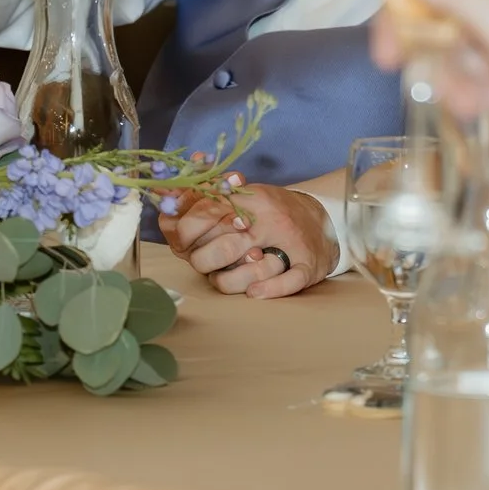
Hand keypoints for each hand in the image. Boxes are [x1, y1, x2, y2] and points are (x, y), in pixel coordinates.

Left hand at [158, 176, 333, 297]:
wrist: (324, 220)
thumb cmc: (271, 212)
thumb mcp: (242, 196)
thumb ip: (203, 198)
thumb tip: (164, 199)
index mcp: (252, 198)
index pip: (209, 213)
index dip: (185, 231)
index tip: (179, 240)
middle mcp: (271, 220)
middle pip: (225, 247)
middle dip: (201, 260)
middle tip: (198, 261)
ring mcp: (290, 245)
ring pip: (252, 270)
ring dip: (227, 281)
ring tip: (220, 278)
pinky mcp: (307, 266)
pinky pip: (288, 282)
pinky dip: (268, 290)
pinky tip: (253, 293)